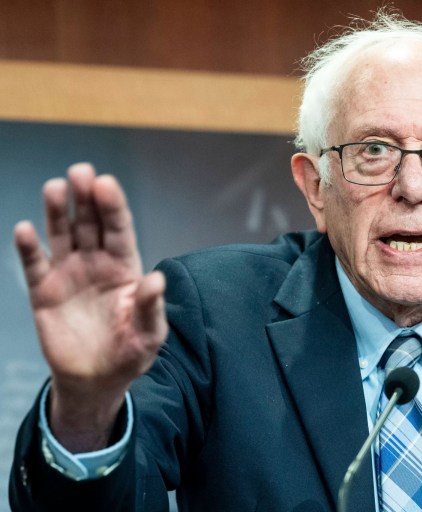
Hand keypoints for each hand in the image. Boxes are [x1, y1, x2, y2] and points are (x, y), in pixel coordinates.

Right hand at [14, 163, 167, 451]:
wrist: (96, 380)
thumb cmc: (130, 353)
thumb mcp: (149, 335)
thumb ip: (151, 307)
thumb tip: (157, 279)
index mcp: (125, 268)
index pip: (120, 230)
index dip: (113, 207)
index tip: (106, 183)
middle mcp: (97, 263)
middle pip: (90, 223)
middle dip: (86, 198)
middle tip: (80, 171)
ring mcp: (69, 274)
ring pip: (63, 235)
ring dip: (57, 211)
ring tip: (55, 187)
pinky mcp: (44, 291)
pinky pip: (35, 264)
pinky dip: (29, 247)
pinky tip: (25, 229)